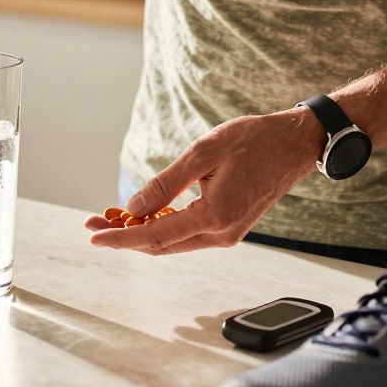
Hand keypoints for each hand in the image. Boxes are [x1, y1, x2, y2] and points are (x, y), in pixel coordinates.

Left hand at [85, 108, 323, 253]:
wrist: (294, 144)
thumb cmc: (253, 141)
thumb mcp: (203, 153)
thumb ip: (166, 184)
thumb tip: (133, 209)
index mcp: (215, 216)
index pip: (155, 236)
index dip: (120, 238)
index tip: (93, 236)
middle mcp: (221, 234)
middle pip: (160, 245)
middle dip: (123, 236)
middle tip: (91, 223)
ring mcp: (227, 234)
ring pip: (173, 241)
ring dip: (140, 232)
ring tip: (108, 217)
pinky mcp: (229, 226)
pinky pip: (187, 233)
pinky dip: (162, 226)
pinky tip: (142, 215)